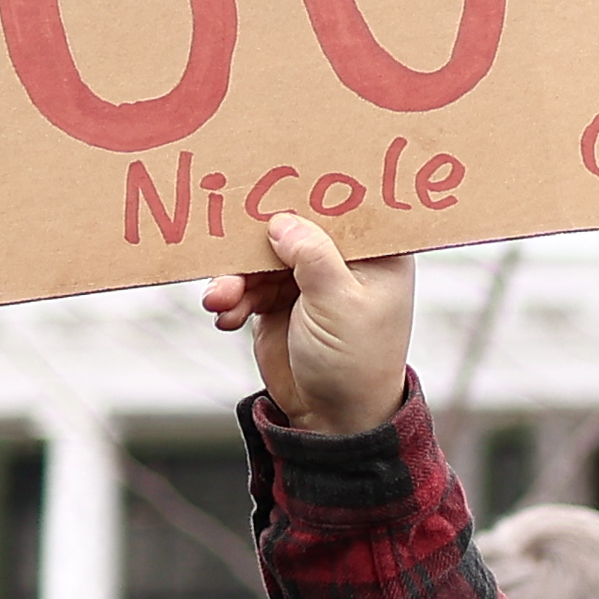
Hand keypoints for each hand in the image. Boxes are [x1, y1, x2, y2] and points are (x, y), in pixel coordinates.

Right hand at [198, 206, 412, 435]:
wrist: (331, 419)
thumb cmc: (354, 363)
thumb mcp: (338, 303)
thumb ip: (312, 256)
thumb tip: (281, 220)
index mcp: (377, 253)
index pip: (344, 205)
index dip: (309, 191)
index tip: (271, 178)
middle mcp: (344, 260)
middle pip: (294, 227)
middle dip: (257, 240)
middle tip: (227, 246)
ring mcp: (309, 279)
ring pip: (263, 257)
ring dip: (237, 277)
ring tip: (220, 300)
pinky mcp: (279, 300)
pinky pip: (248, 284)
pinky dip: (233, 297)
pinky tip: (226, 315)